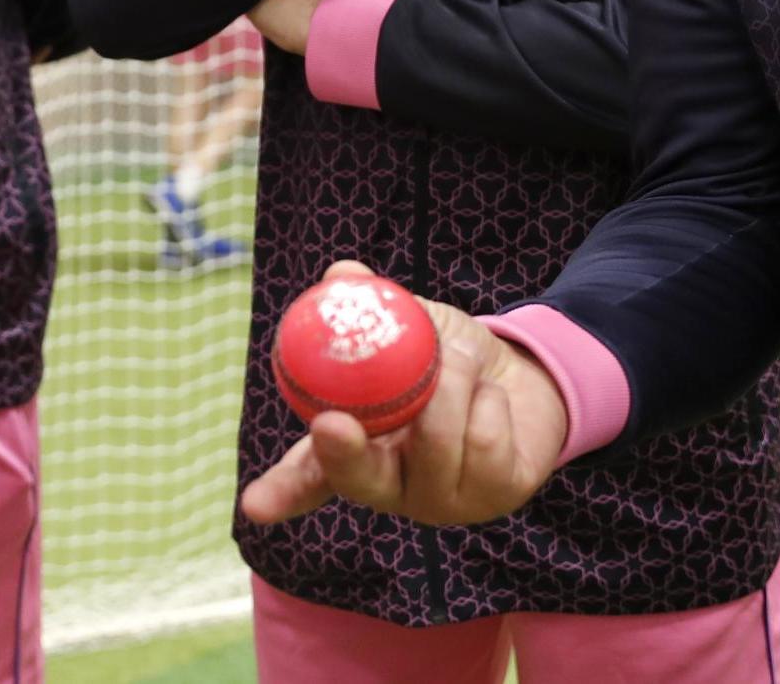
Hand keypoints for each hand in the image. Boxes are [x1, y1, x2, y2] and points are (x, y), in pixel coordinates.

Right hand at [239, 261, 568, 526]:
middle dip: (343, 455)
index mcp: (360, 450)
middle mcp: (394, 486)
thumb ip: (377, 310)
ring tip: (460, 357)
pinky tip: (492, 397)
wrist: (524, 377)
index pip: (309, 477)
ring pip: (435, 442)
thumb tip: (340, 274)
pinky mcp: (495, 498)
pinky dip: (489, 398)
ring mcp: (443, 500)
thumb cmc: (452, 359)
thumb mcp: (414, 327)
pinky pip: (485, 440)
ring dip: (451, 379)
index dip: (281, 490)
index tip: (255, 505)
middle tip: (330, 424)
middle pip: (360, 481)